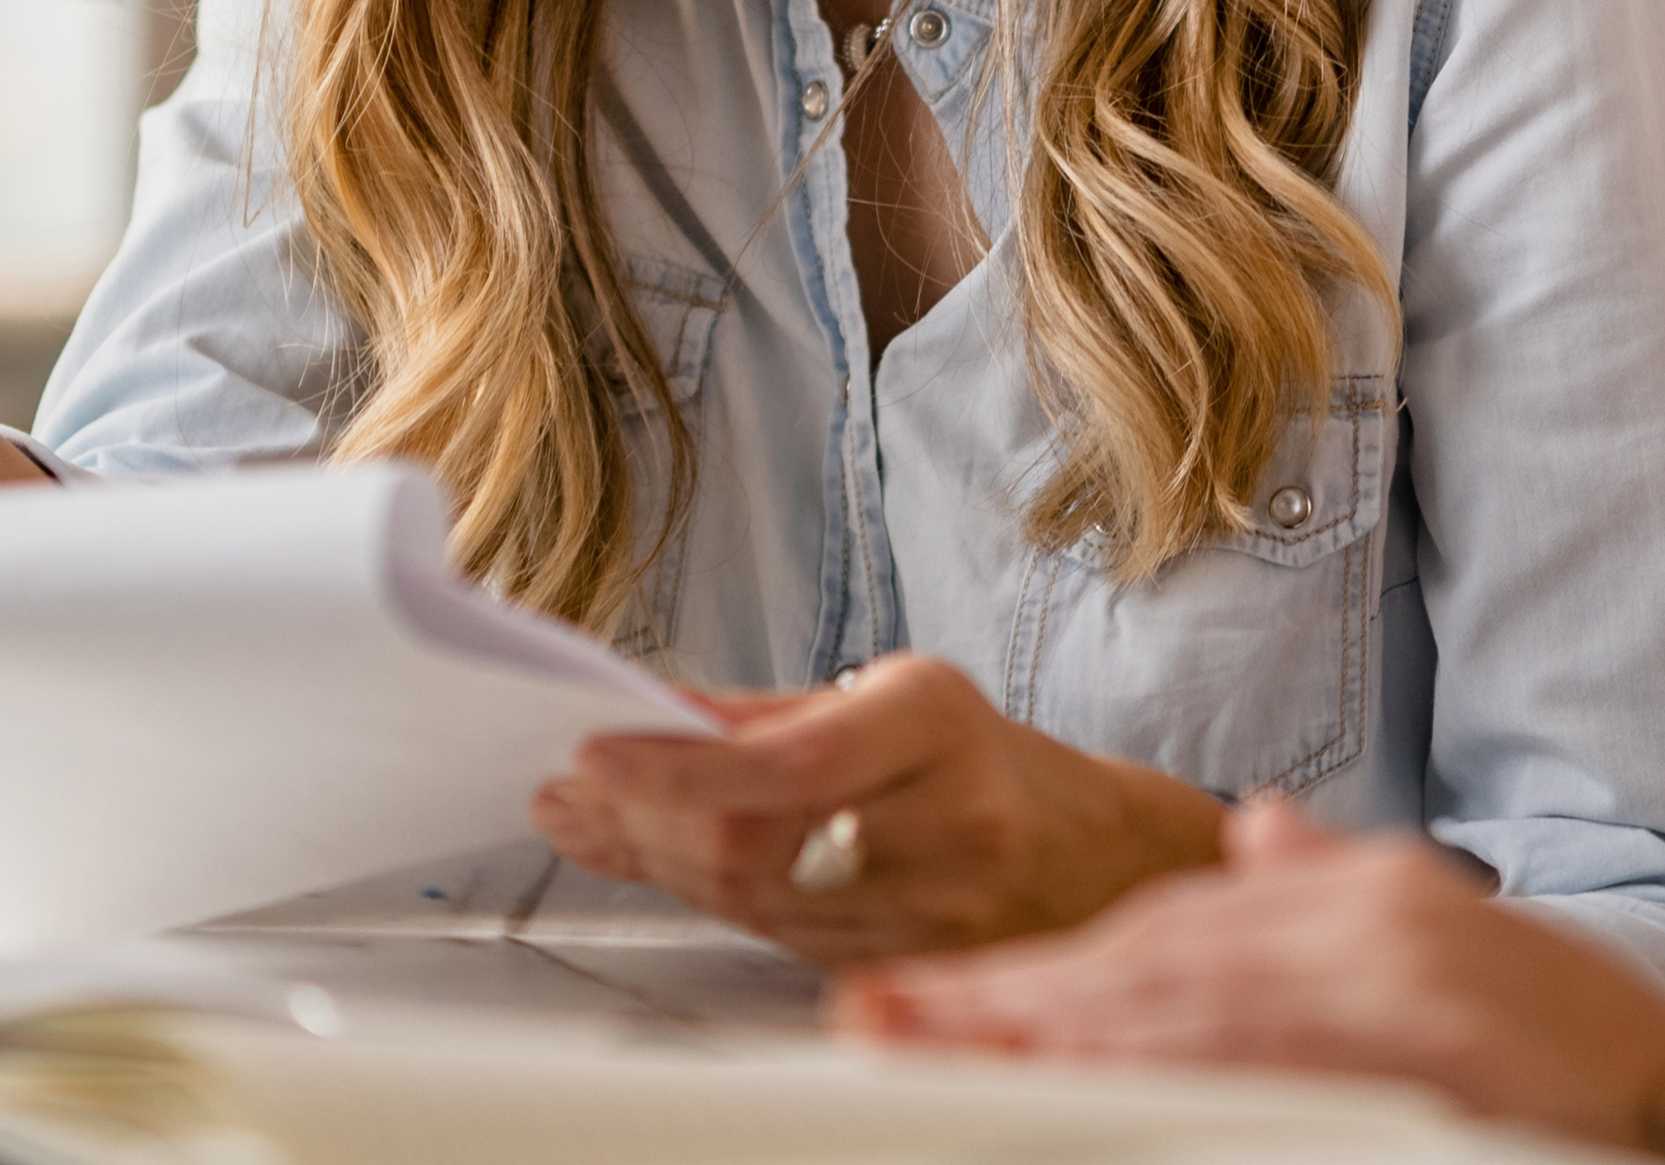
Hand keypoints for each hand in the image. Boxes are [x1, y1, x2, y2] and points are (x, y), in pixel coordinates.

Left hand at [528, 653, 1227, 962]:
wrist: (1095, 857)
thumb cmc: (977, 760)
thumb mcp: (893, 697)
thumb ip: (768, 715)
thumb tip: (647, 718)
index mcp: (937, 728)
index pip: (793, 761)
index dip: (683, 767)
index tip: (593, 751)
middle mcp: (946, 822)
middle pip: (758, 841)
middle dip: (645, 818)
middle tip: (570, 790)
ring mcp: (932, 909)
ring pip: (755, 898)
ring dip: (656, 859)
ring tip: (592, 816)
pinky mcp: (906, 966)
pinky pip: (776, 935)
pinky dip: (705, 896)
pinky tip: (660, 861)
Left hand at [828, 799, 1664, 1147]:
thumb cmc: (1573, 1046)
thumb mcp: (1448, 936)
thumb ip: (1336, 885)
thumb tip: (1248, 831)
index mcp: (1359, 903)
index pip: (1166, 931)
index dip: (1042, 969)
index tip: (930, 999)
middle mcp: (1366, 926)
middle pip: (1149, 962)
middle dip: (1009, 998)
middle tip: (884, 1019)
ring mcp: (1394, 986)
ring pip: (1184, 1009)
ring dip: (1057, 1031)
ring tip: (944, 1049)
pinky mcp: (1421, 1047)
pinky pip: (1262, 1064)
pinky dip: (1170, 1069)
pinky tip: (1092, 1081)